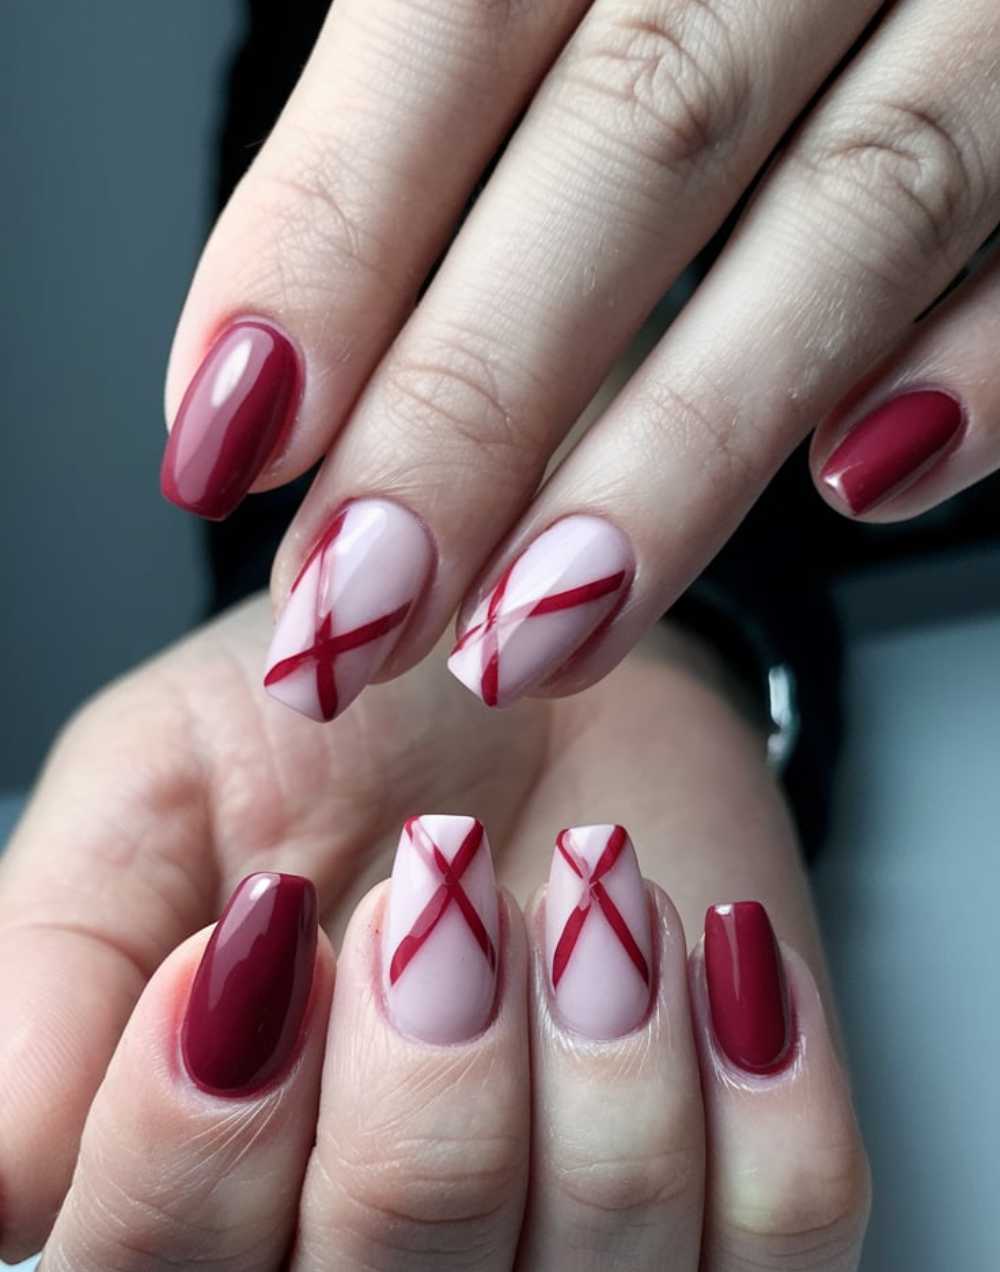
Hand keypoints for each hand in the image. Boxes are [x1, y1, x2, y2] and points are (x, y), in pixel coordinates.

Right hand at [2, 599, 868, 1271]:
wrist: (553, 664)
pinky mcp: (737, 1247)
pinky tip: (717, 955)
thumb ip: (52, 972)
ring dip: (599, 1115)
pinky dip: (761, 1113)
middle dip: (420, 1132)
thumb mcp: (156, 793)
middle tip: (441, 898)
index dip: (187, 1175)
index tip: (253, 945)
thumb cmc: (347, 731)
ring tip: (588, 895)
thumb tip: (2, 1187)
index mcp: (197, 1227)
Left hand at [161, 0, 998, 724]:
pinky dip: (977, 367)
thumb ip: (438, 124)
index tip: (232, 438)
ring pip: (853, 206)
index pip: (457, 17)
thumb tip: (280, 380)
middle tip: (359, 603)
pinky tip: (864, 483)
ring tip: (538, 629)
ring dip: (685, 447)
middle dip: (478, 397)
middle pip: (636, 136)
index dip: (334, 236)